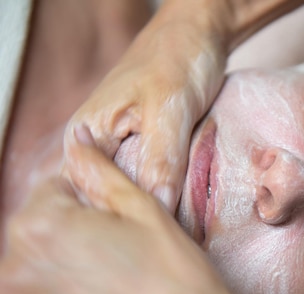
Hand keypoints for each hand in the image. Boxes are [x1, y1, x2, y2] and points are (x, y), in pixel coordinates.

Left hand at [0, 132, 303, 293]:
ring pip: (33, 287)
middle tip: (122, 266)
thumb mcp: (147, 213)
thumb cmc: (178, 285)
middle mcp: (10, 278)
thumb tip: (78, 141)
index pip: (51, 195)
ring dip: (61, 287)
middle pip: (37, 242)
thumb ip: (101, 172)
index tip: (118, 227)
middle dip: (71, 244)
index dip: (90, 205)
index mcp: (37, 229)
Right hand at [63, 5, 227, 212]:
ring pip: (131, 192)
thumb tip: (157, 207)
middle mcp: (96, 148)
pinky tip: (183, 207)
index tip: (156, 232)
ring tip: (179, 225)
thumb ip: (162, 159)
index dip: (121, 219)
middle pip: (108, 199)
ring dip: (153, 207)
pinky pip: (149, 180)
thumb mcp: (170, 108)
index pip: (89, 196)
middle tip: (172, 233)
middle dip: (137, 217)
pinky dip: (166, 192)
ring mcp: (119, 149)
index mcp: (87, 136)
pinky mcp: (143, 148)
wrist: (198, 32)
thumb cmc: (178, 58)